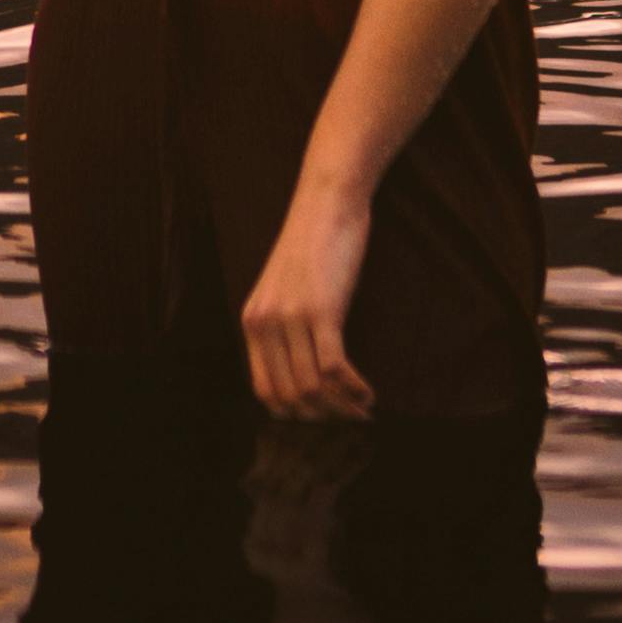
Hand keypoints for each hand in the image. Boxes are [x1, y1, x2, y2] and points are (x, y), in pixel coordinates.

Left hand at [240, 170, 374, 421]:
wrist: (326, 202)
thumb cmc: (314, 244)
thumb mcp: (286, 289)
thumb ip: (284, 327)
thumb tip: (304, 373)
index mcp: (253, 321)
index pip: (264, 390)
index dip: (294, 413)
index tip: (322, 416)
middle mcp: (265, 324)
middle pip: (289, 396)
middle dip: (322, 417)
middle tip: (349, 420)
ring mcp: (291, 318)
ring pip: (312, 388)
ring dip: (341, 408)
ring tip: (364, 411)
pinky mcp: (321, 311)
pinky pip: (333, 368)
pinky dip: (354, 389)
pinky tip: (369, 393)